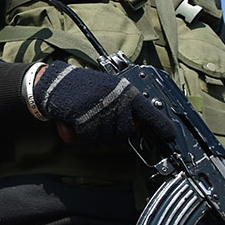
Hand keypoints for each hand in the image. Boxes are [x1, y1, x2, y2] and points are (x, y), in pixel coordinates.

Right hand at [32, 61, 176, 148]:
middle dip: (113, 134)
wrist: (53, 83)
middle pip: (125, 133)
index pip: (148, 111)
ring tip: (85, 123)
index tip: (171, 135)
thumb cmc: (81, 87)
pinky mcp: (85, 120)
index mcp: (124, 92)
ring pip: (107, 139)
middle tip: (98, 125)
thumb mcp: (108, 89)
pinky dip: (81, 141)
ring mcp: (101, 110)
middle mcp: (116, 100)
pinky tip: (76, 131)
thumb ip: (123, 105)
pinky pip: (89, 141)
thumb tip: (138, 125)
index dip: (160, 125)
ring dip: (95, 137)